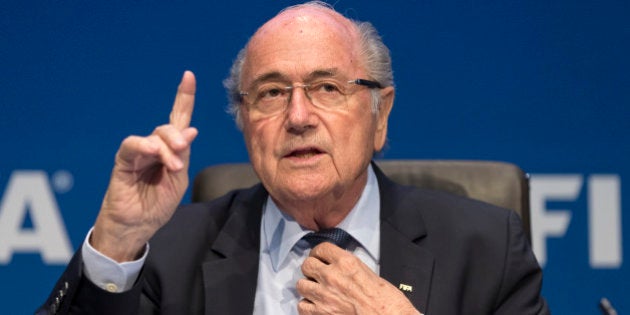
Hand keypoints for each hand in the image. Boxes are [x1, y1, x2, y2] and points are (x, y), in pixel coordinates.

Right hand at [91, 71, 197, 261]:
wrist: (138, 226)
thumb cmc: (157, 204)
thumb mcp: (178, 179)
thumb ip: (183, 154)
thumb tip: (190, 130)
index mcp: (170, 150)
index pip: (178, 118)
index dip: (183, 97)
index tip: (188, 76)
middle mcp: (154, 147)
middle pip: (168, 128)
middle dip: (178, 136)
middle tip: (183, 150)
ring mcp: (138, 153)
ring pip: (154, 136)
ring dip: (167, 146)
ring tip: (173, 165)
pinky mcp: (123, 161)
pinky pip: (132, 146)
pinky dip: (146, 147)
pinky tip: (156, 154)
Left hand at [297, 242, 420, 314]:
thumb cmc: (385, 300)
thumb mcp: (368, 273)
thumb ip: (348, 267)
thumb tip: (336, 265)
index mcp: (346, 262)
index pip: (320, 248)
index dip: (319, 253)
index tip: (320, 258)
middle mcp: (331, 276)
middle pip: (307, 265)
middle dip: (311, 270)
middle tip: (317, 275)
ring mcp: (324, 296)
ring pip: (301, 285)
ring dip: (308, 288)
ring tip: (317, 292)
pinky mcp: (320, 314)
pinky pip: (302, 305)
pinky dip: (308, 306)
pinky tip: (318, 306)